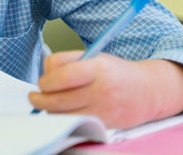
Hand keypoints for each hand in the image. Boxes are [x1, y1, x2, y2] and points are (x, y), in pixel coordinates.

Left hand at [28, 51, 182, 128]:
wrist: (148, 91)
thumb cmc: (116, 72)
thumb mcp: (94, 57)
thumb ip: (67, 62)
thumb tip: (44, 74)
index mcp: (97, 68)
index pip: (62, 76)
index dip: (45, 81)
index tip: (41, 83)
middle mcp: (101, 90)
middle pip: (58, 100)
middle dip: (40, 100)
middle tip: (34, 97)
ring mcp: (103, 110)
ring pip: (63, 116)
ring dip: (50, 111)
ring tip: (48, 103)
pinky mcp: (104, 125)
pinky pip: (75, 125)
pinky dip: (65, 120)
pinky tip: (63, 112)